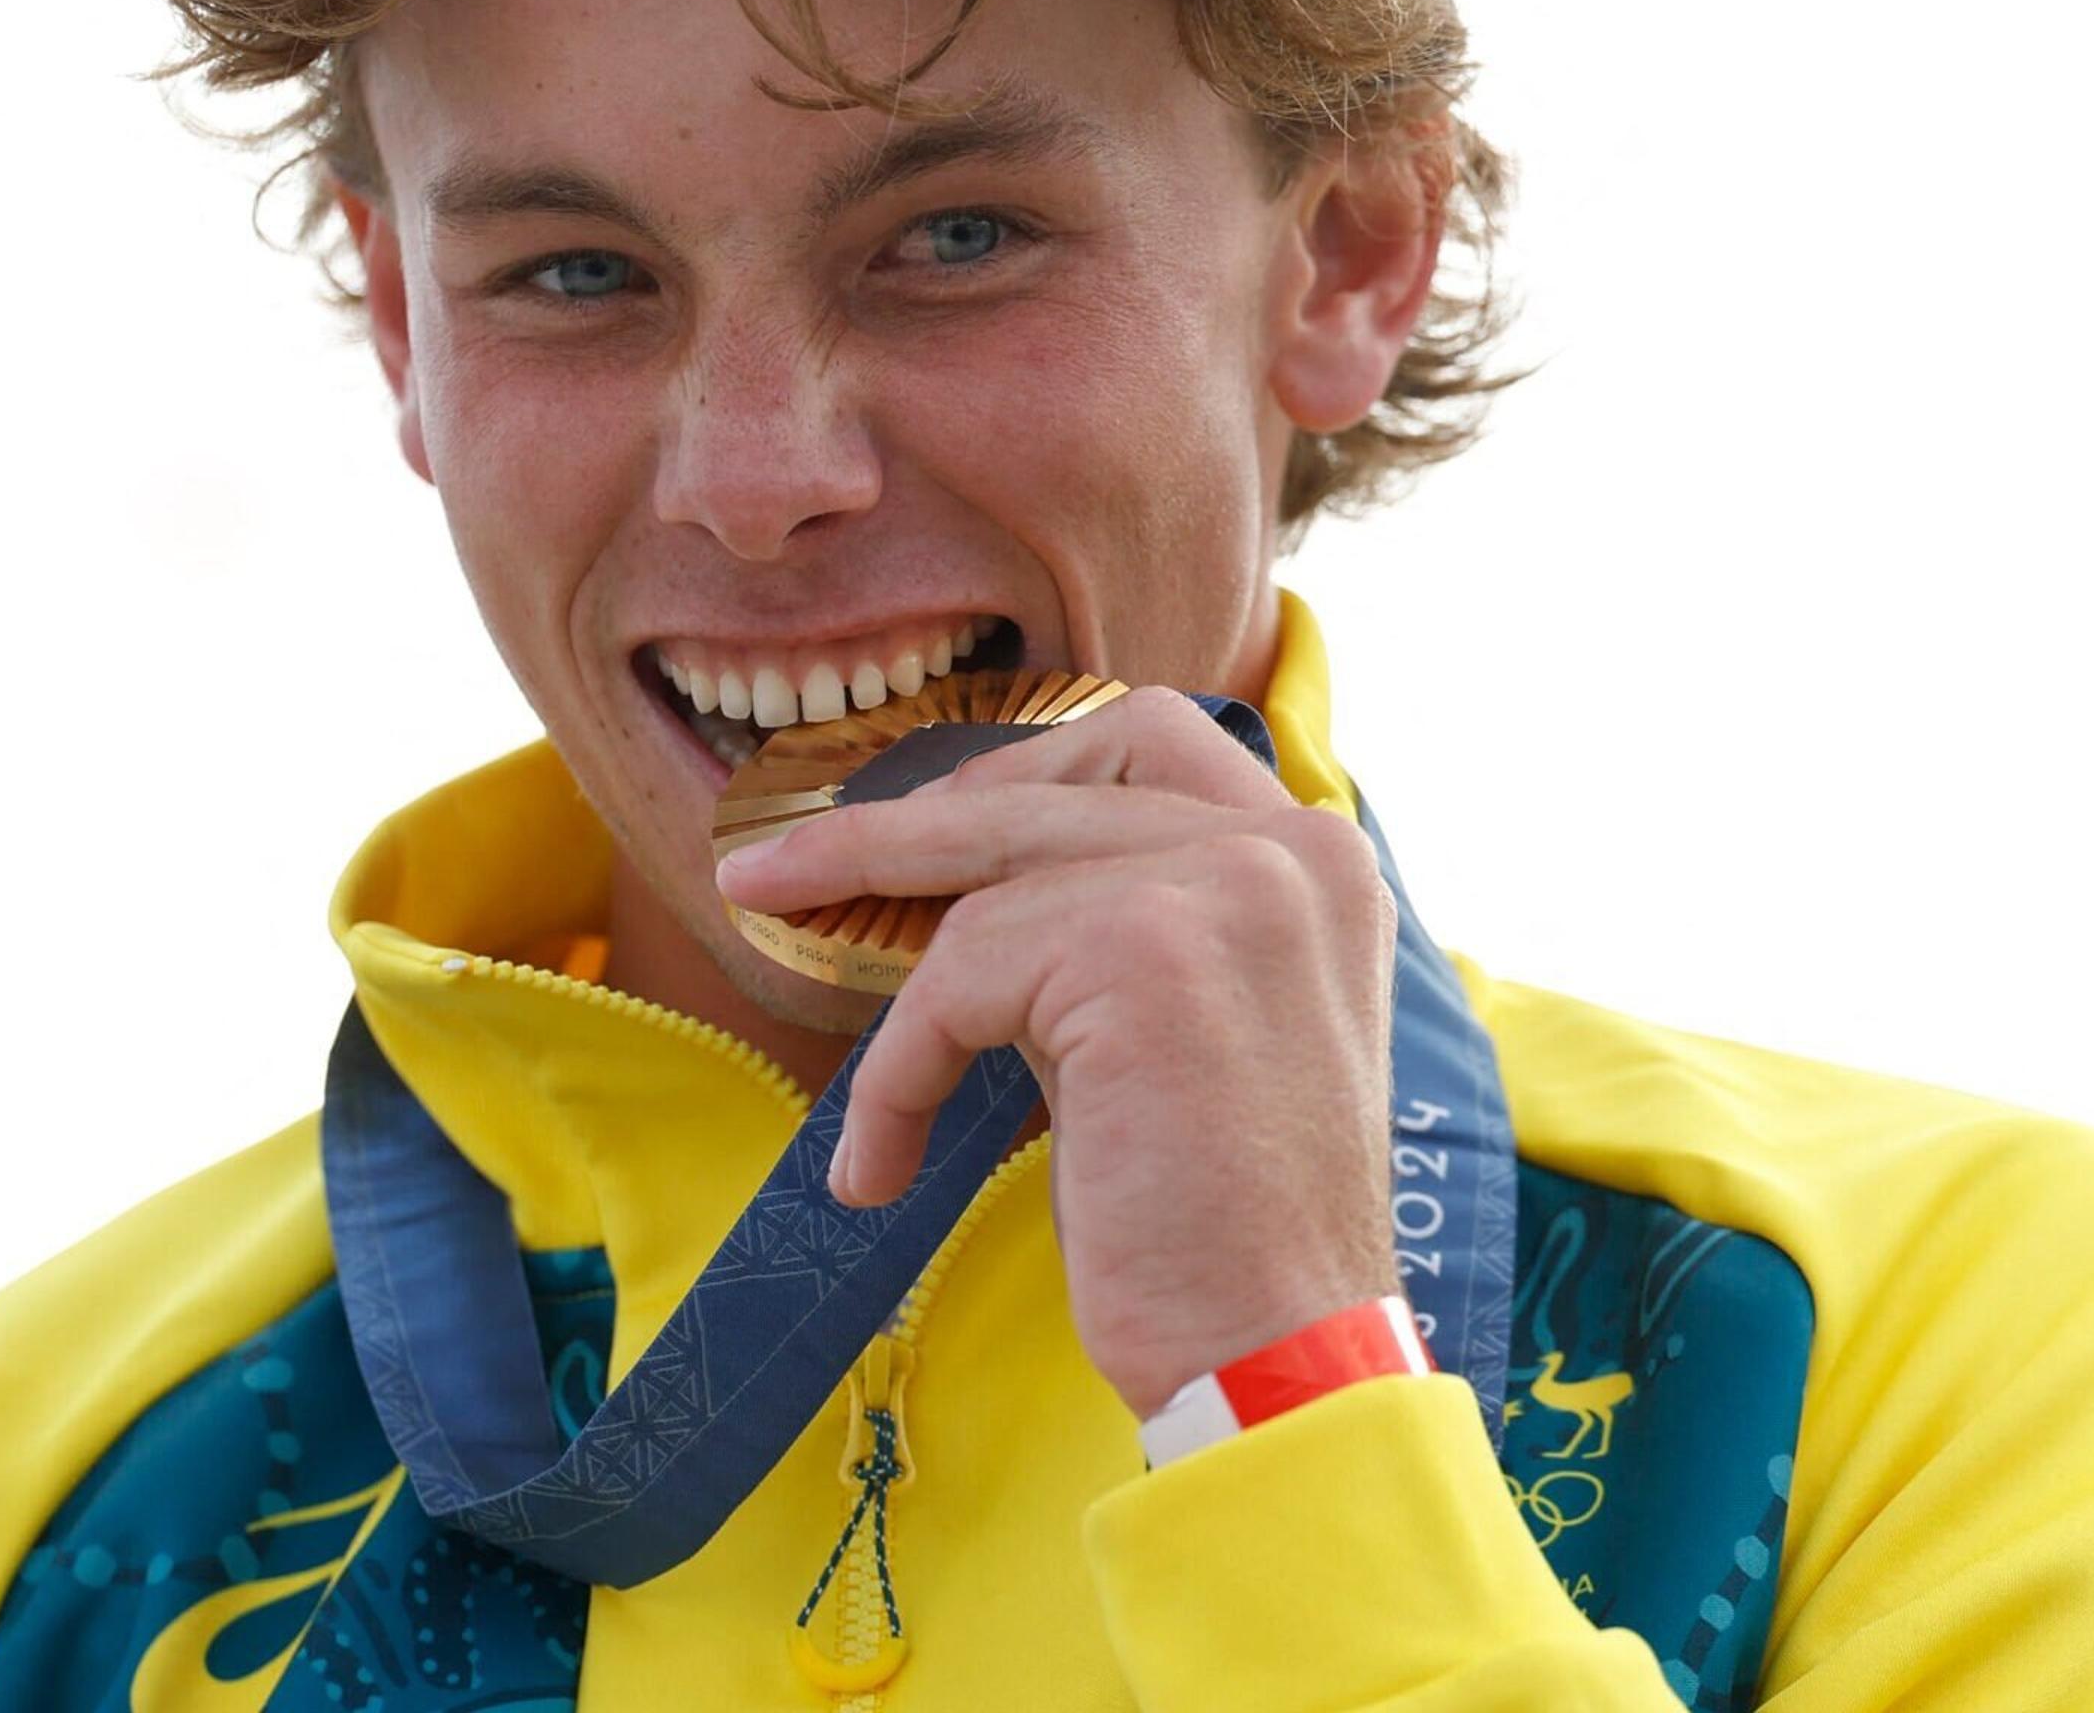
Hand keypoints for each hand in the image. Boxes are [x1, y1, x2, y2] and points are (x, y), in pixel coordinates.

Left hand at [712, 686, 1402, 1419]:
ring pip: (987, 881)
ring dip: (895, 990)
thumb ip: (1125, 930)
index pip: (1147, 740)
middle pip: (1047, 780)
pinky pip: (954, 978)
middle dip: (894, 823)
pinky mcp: (1140, 949)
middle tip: (776, 869)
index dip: (1021, 771)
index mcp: (1317, 859)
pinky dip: (899, 1073)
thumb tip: (966, 892)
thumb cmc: (1224, 1225)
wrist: (1278, 1351)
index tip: (925, 825)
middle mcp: (1287, 847)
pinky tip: (882, 1166)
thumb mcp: (1193, 1028)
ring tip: (862, 1104)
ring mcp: (1223, 885)